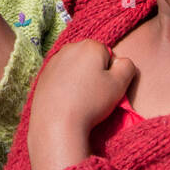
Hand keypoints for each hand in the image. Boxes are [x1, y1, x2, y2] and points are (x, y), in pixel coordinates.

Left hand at [27, 40, 135, 169]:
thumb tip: (120, 61)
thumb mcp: (120, 85)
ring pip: (75, 68)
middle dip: (94, 73)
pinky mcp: (42, 76)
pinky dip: (65, 86)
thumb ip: (127, 66)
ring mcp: (53, 61)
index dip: (110, 73)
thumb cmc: (91, 102)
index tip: (104, 88)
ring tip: (79, 100)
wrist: (56, 124)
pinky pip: (61, 78)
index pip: (108, 56)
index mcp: (89, 45)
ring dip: (79, 79)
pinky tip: (67, 101)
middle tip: (93, 94)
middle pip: (90, 59)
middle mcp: (69, 48)